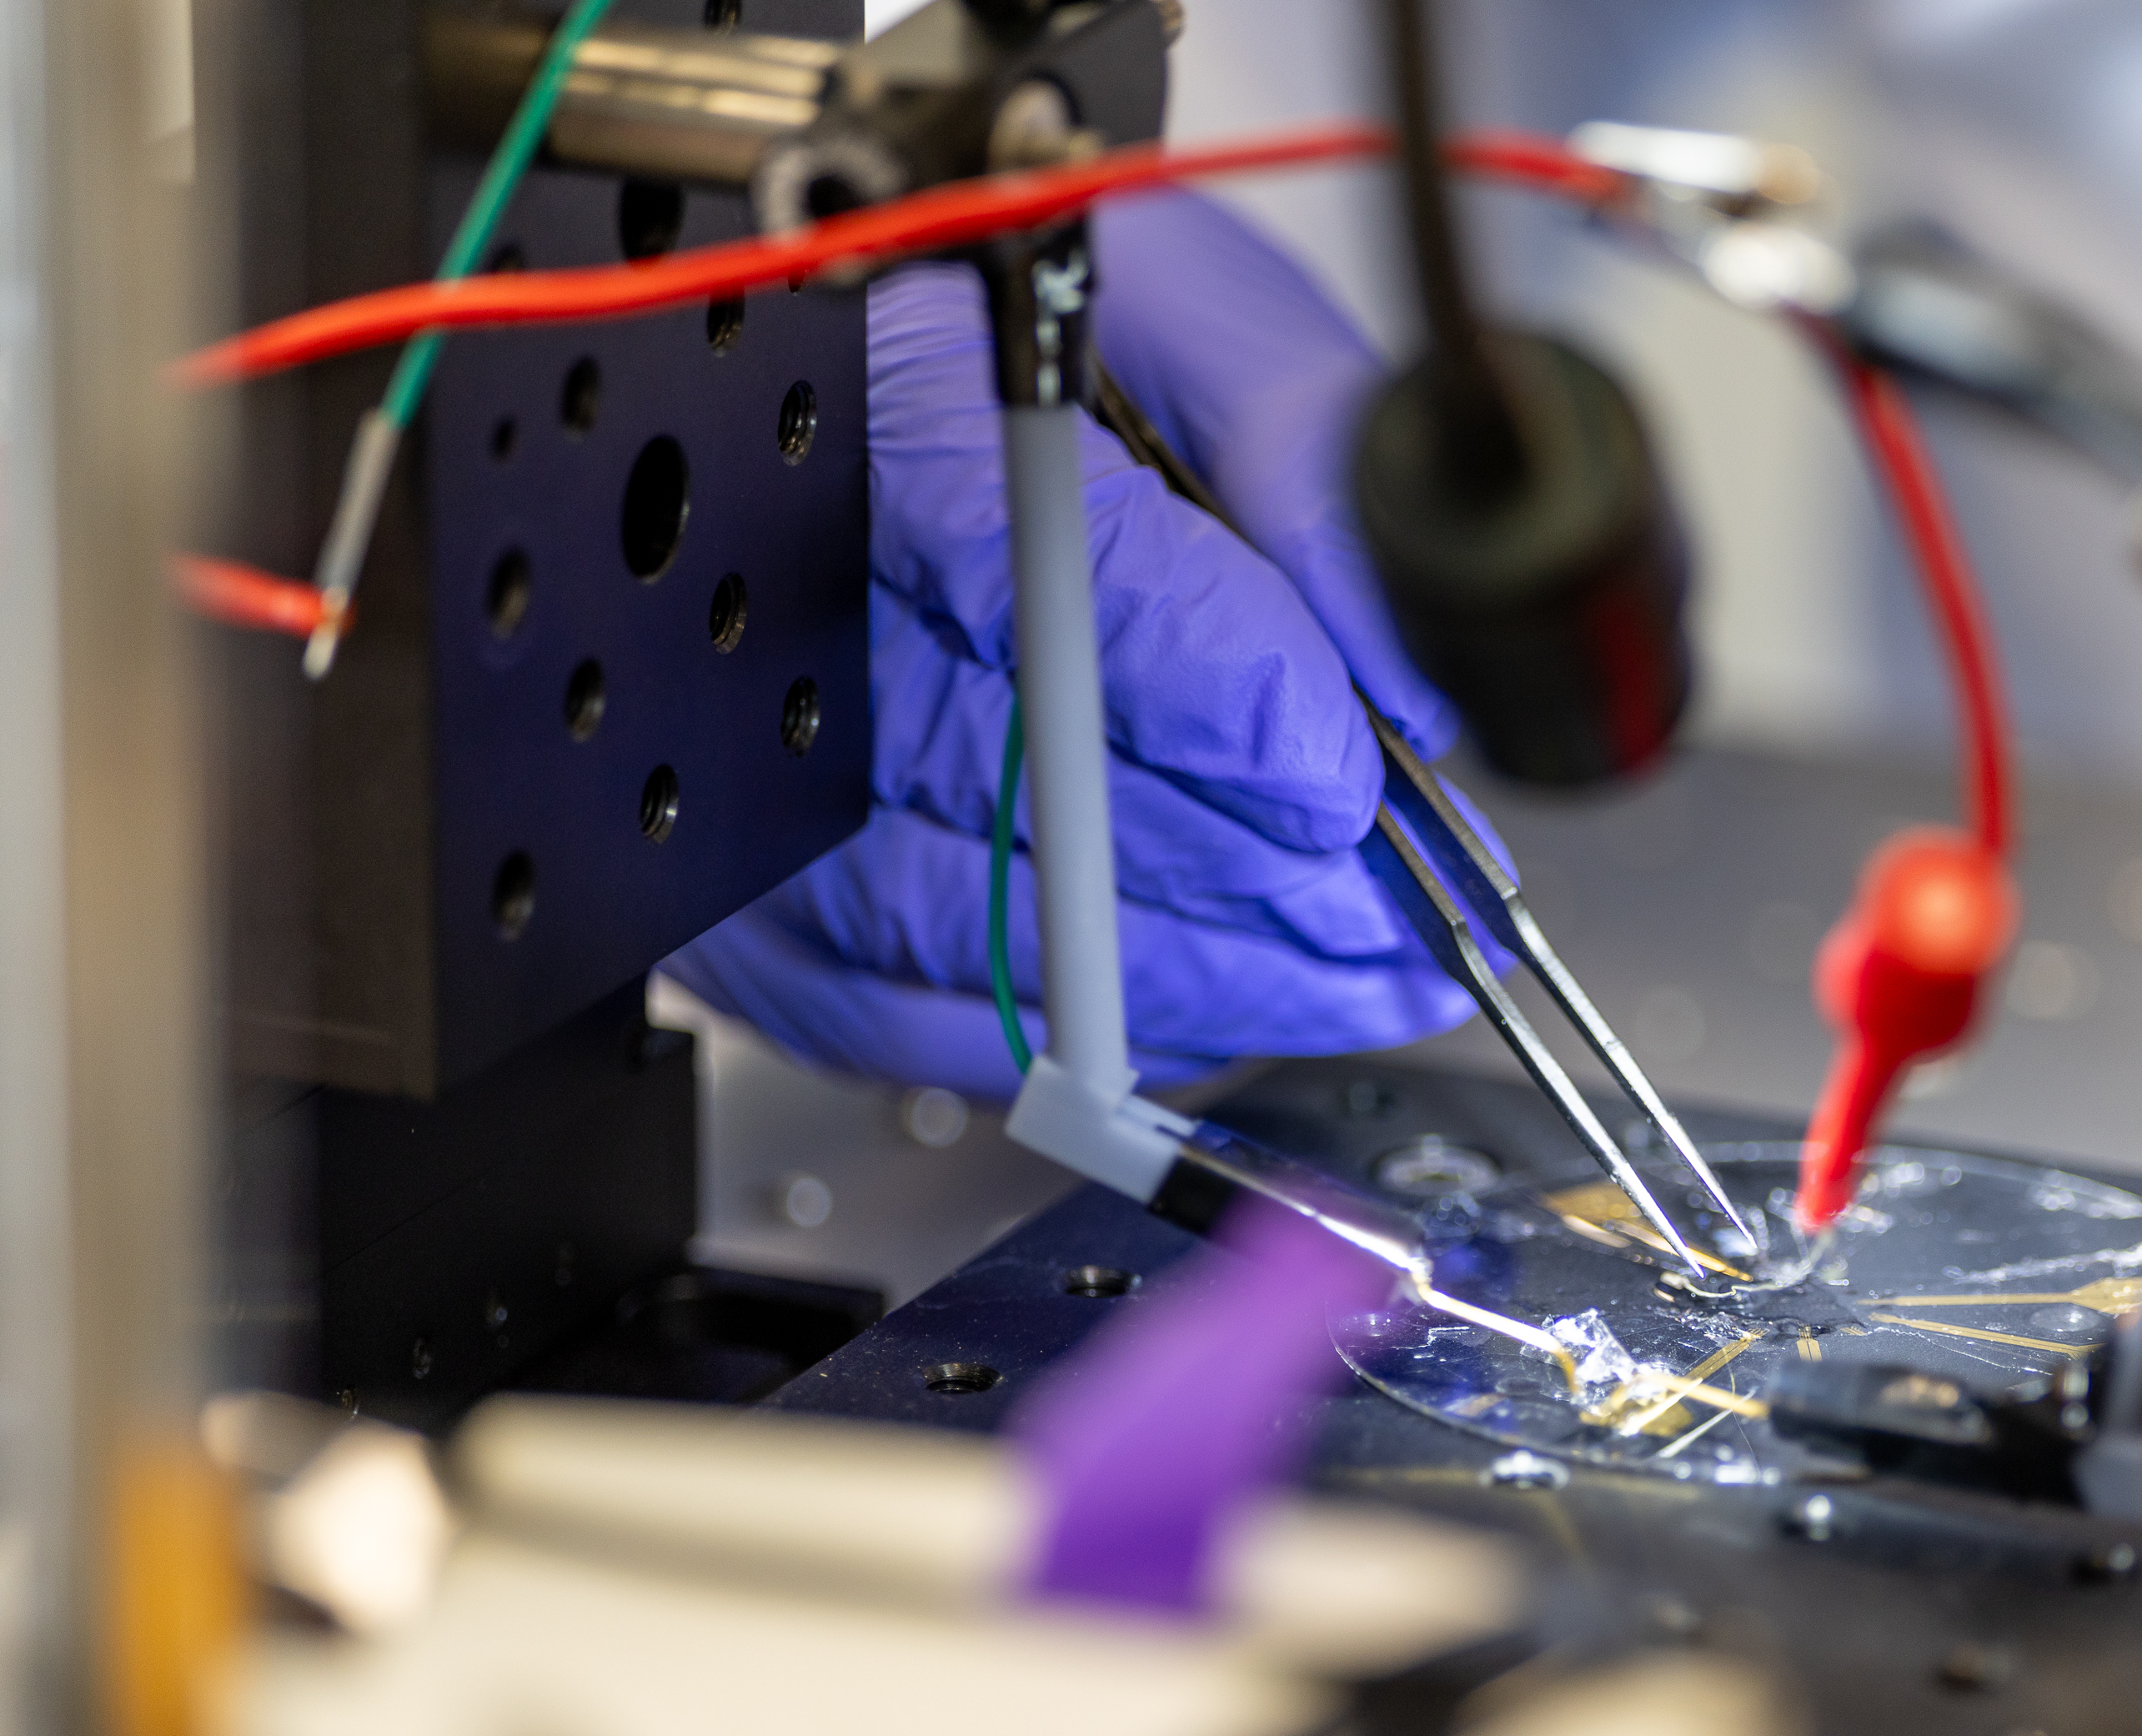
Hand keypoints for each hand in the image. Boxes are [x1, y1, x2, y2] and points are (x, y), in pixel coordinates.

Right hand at [663, 190, 1474, 1096]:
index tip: (1351, 779)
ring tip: (1347, 979)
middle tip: (1406, 922)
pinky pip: (886, 1008)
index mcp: (883, 403)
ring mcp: (745, 753)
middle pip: (1025, 781)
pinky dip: (1056, 1032)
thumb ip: (1300, 444)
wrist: (869, 365)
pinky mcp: (736, 880)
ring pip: (972, 919)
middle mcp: (781, 587)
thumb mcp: (1179, 297)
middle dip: (1253, 876)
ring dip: (1190, 976)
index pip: (1054, 584)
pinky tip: (1197, 1008)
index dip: (1226, 704)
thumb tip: (1396, 663)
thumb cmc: (1022, 318)